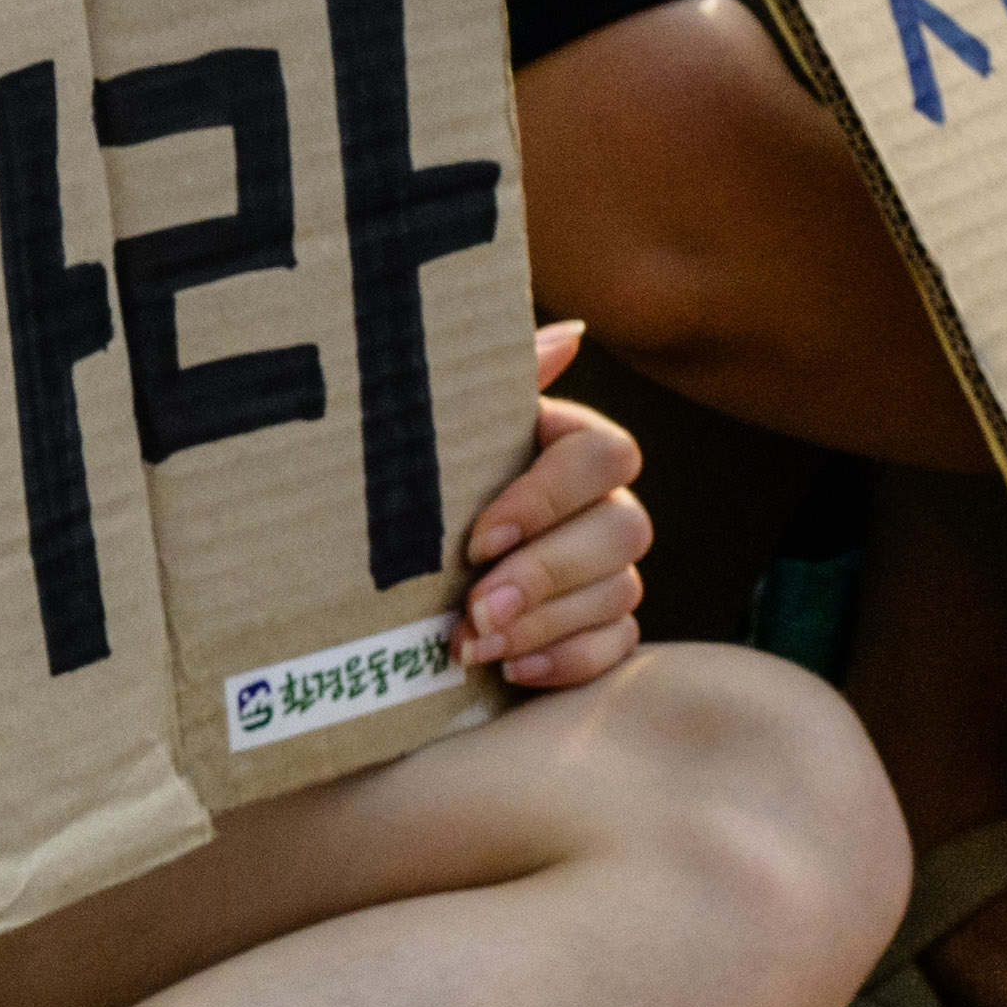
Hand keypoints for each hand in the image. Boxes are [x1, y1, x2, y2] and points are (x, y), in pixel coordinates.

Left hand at [449, 316, 652, 691]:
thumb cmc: (418, 493)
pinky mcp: (605, 629)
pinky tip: (509, 672)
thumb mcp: (438, 433)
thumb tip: (572, 333)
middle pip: (623, 529)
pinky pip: (618, 646)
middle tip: (473, 609)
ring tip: (470, 644)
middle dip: (543, 574)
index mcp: (570, 446)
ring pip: (619, 592)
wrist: (383, 582)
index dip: (547, 498)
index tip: (477, 538)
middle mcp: (605, 504)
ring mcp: (611, 570)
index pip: (604, 454)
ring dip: (541, 624)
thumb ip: (495, 383)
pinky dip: (566, 662)